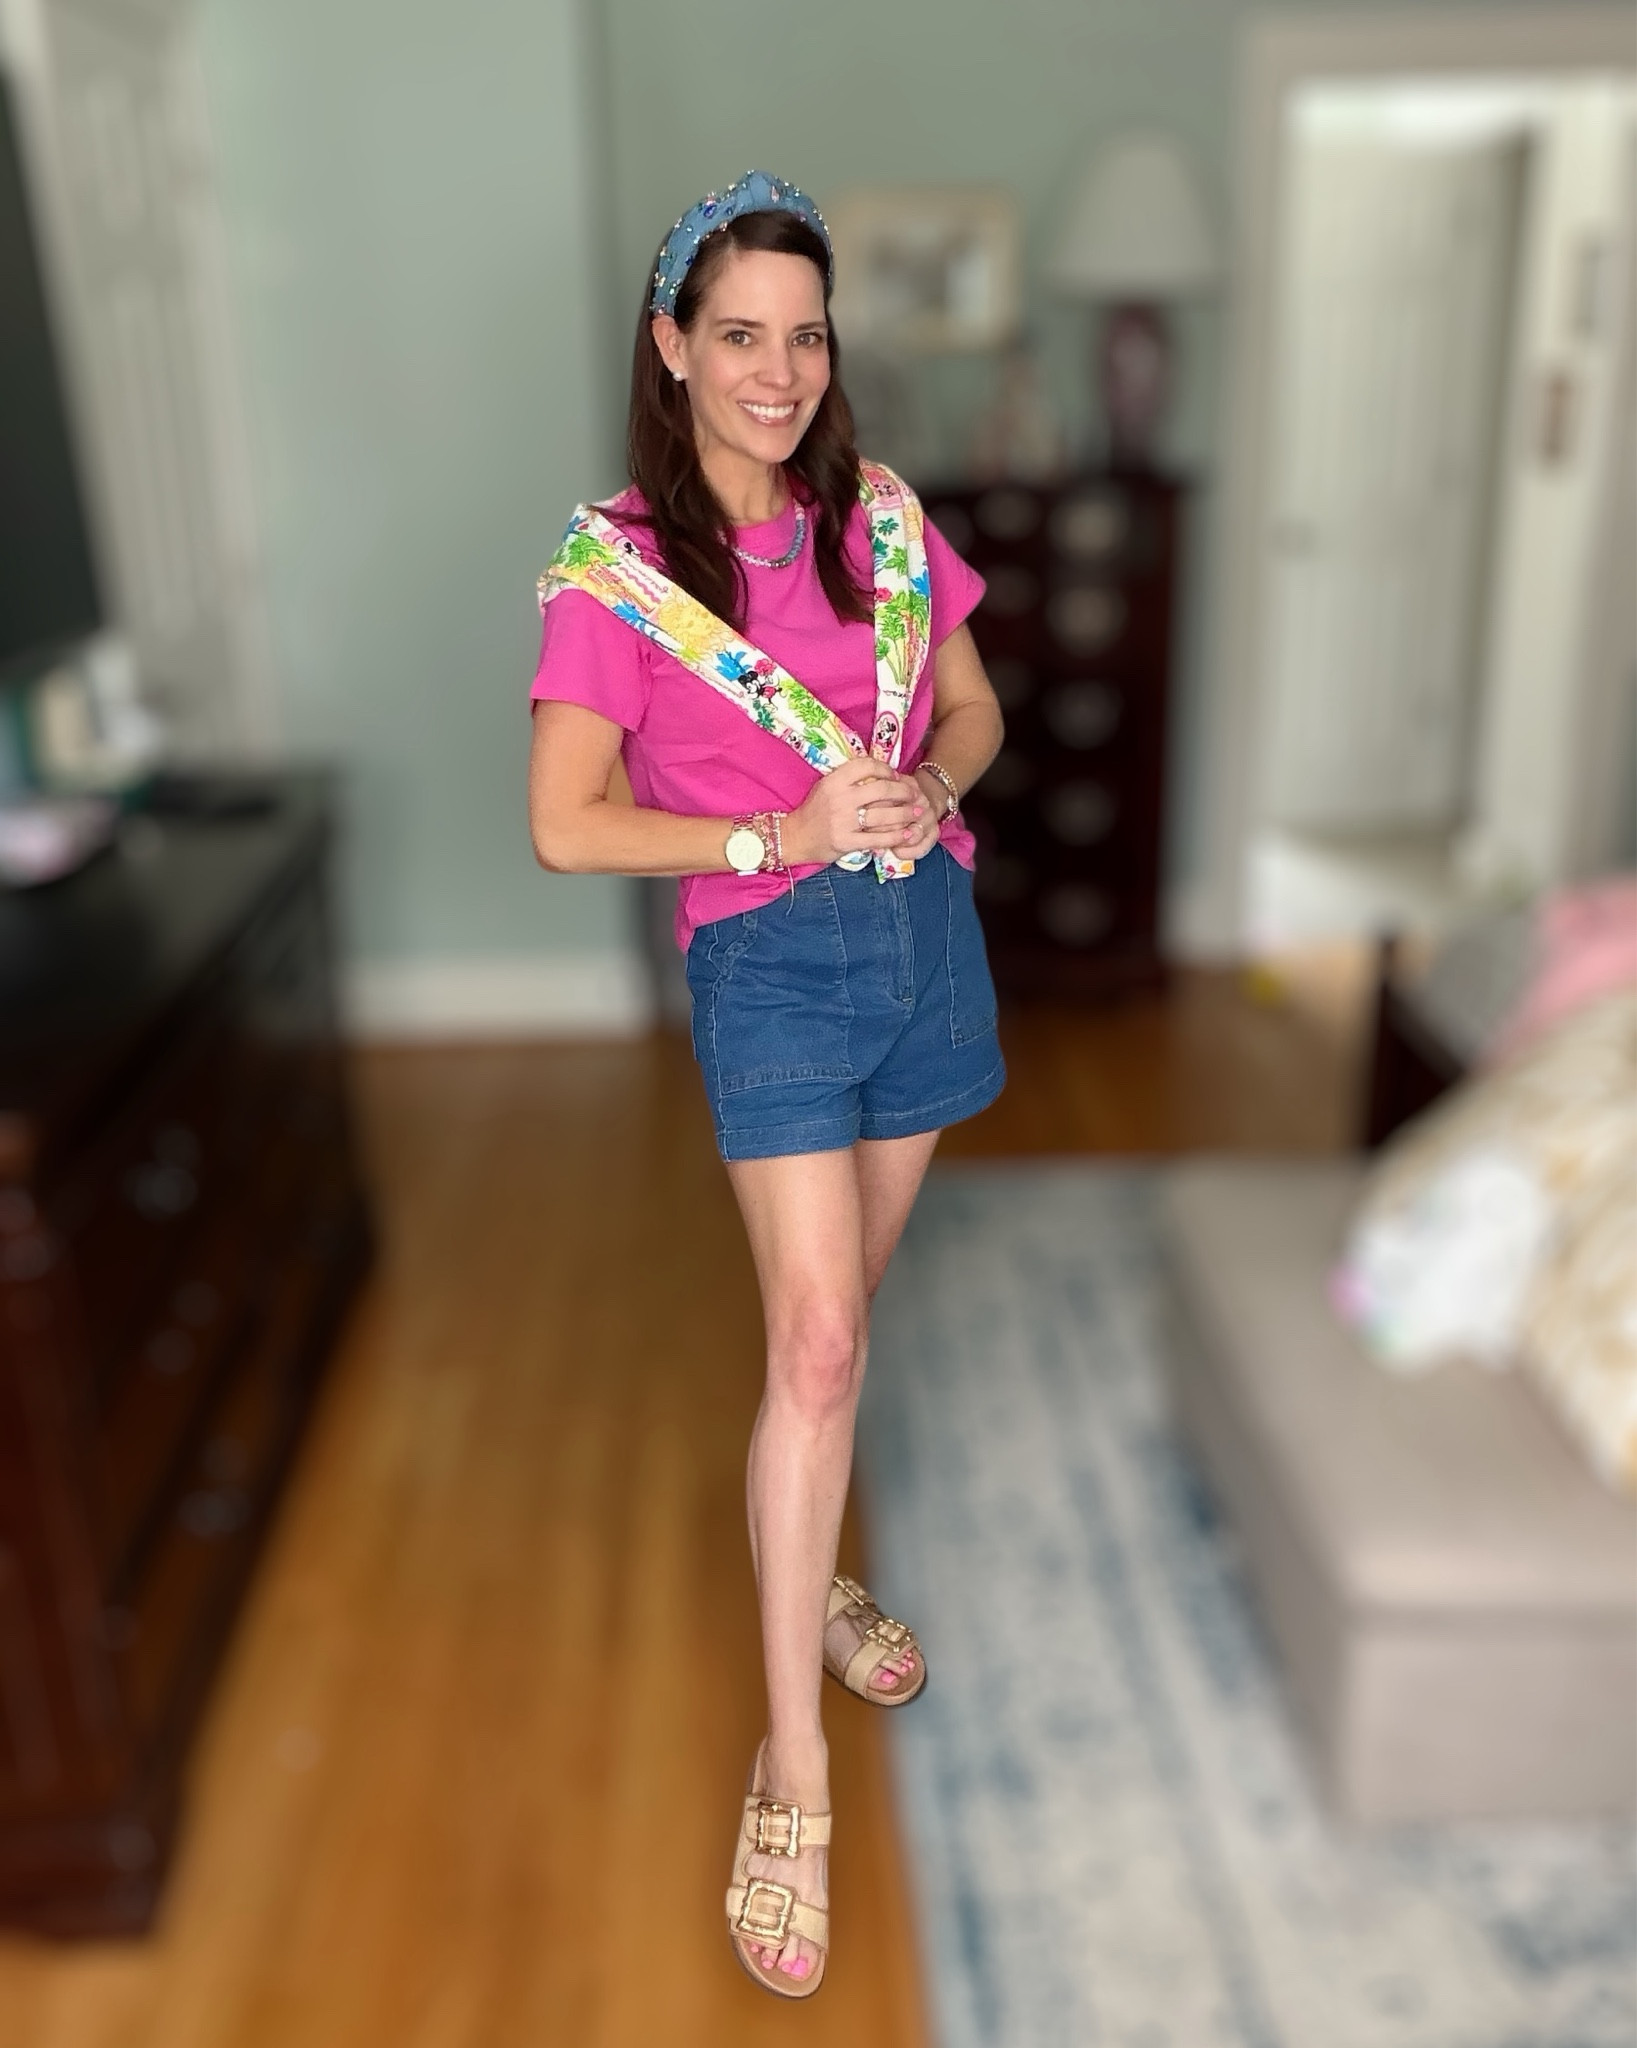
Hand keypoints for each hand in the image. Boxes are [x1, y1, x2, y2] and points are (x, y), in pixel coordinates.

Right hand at [783, 756, 929, 866]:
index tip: (896, 776)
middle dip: (904, 791)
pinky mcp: (846, 842)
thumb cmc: (814, 811)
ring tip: (918, 813)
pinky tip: (906, 833)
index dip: (886, 769)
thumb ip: (849, 779)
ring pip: (884, 815)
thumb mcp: (826, 786)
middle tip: (915, 794)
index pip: (867, 766)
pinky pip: (877, 838)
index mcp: (834, 780)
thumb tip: (881, 773)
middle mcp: (839, 798)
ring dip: (906, 813)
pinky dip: (896, 836)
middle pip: (882, 789)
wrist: (794, 837)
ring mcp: (843, 821)